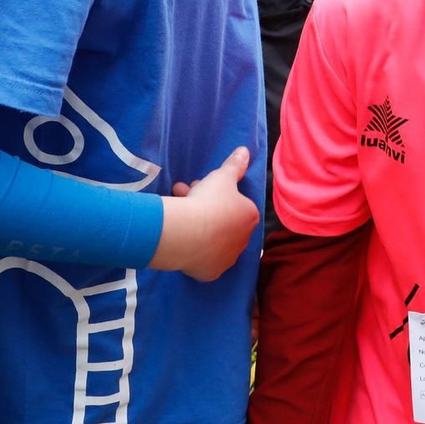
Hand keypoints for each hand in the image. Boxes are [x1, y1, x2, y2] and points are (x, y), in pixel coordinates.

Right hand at [153, 147, 258, 281]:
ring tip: (175, 211)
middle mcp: (243, 240)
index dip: (217, 193)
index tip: (200, 187)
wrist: (188, 233)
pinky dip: (193, 247)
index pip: (235, 203)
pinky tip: (181, 237)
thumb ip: (235, 165)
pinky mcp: (210, 273)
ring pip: (211, 239)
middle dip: (205, 206)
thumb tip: (246, 150)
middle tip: (184, 194)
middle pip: (222, 220)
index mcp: (249, 216)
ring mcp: (227, 259)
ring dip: (197, 225)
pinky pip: (201, 257)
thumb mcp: (222, 176)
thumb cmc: (210, 201)